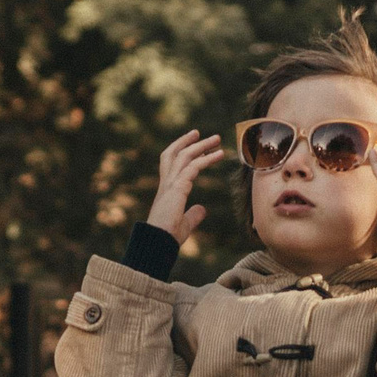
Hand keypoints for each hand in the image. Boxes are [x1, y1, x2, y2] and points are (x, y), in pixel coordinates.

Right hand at [145, 130, 226, 246]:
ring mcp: (171, 184)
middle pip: (174, 154)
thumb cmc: (167, 238)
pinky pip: (193, 167)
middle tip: (201, 133)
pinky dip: (207, 159)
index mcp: (166, 191)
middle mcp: (166, 184)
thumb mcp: (184, 224)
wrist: (158, 244)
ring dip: (201, 146)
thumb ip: (193, 215)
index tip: (194, 142)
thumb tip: (202, 209)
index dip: (180, 150)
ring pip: (185, 156)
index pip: (170, 163)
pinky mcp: (177, 188)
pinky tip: (219, 154)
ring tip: (217, 139)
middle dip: (188, 142)